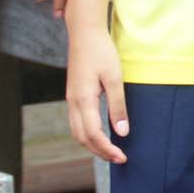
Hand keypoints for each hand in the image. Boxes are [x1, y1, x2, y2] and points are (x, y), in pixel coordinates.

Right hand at [66, 27, 128, 163]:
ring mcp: (71, 99)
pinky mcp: (73, 95)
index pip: (93, 134)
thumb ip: (117, 106)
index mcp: (83, 99)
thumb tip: (122, 132)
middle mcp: (73, 102)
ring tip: (110, 151)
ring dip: (92, 144)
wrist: (84, 33)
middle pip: (82, 138)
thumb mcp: (115, 77)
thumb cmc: (102, 52)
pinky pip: (77, 122)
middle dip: (100, 151)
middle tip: (119, 158)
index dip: (107, 149)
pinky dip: (87, 134)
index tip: (122, 157)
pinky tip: (100, 134)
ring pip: (77, 131)